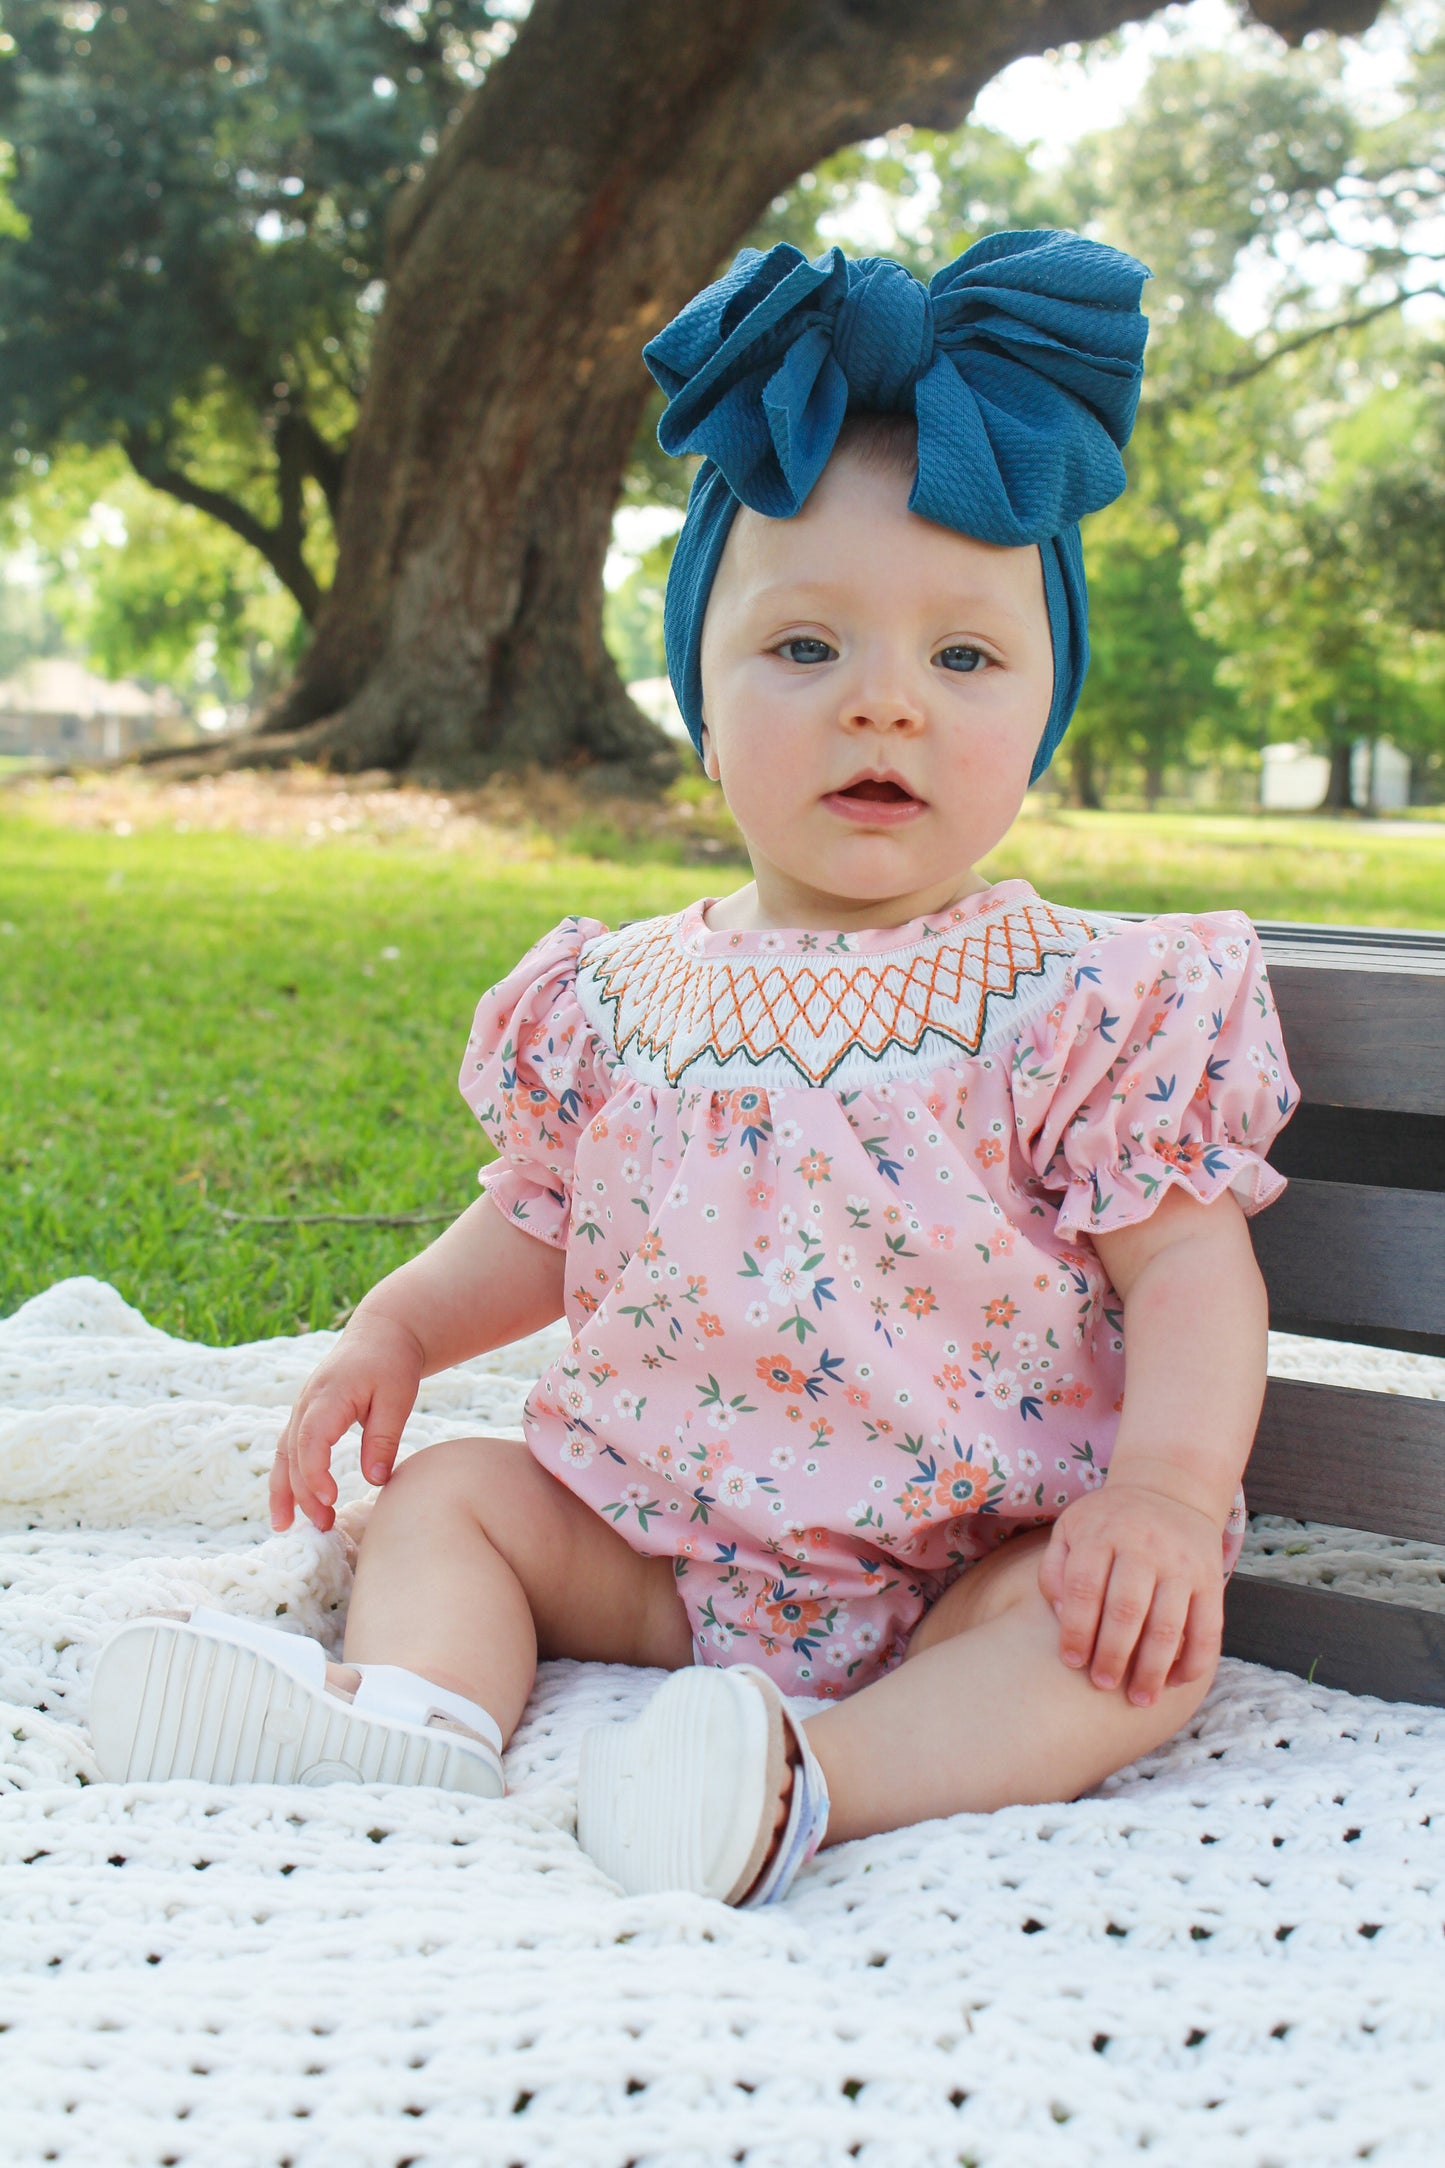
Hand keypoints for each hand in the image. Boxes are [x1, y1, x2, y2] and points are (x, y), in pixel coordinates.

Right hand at [269, 1309, 424, 1532]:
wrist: (382, 1333)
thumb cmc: (392, 1363)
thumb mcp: (397, 1397)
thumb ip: (384, 1438)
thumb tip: (376, 1481)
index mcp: (329, 1396)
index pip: (311, 1439)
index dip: (315, 1472)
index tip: (330, 1499)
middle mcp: (307, 1403)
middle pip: (294, 1454)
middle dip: (304, 1493)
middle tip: (325, 1526)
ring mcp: (301, 1409)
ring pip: (283, 1454)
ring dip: (283, 1491)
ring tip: (284, 1527)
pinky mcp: (305, 1417)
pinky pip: (287, 1451)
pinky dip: (284, 1478)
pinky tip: (287, 1506)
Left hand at [1037, 1480, 1224, 1706]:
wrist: (1168, 1490)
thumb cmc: (1108, 1523)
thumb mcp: (1071, 1530)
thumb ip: (1056, 1571)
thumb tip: (1066, 1618)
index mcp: (1103, 1534)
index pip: (1085, 1588)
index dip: (1077, 1630)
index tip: (1071, 1661)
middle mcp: (1144, 1546)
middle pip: (1127, 1611)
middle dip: (1113, 1656)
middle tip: (1102, 1685)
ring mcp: (1182, 1563)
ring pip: (1169, 1626)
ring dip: (1153, 1670)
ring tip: (1139, 1698)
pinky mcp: (1211, 1579)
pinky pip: (1208, 1629)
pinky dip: (1194, 1662)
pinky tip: (1175, 1682)